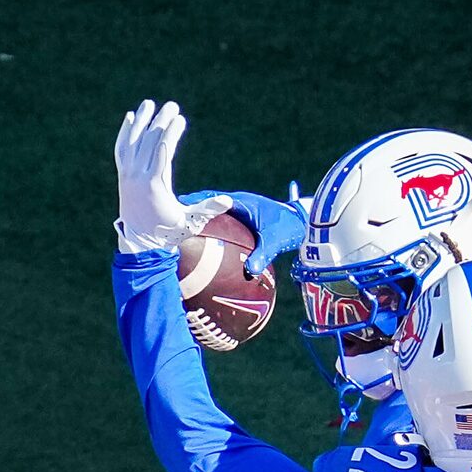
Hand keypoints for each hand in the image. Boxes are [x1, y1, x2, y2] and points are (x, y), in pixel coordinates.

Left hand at [113, 101, 197, 253]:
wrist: (140, 244)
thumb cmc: (169, 232)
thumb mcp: (190, 222)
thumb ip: (208, 209)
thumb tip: (227, 201)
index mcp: (155, 185)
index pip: (162, 150)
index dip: (171, 132)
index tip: (180, 118)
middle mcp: (138, 178)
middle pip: (149, 142)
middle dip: (160, 122)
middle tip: (172, 106)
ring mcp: (127, 176)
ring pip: (132, 143)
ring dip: (141, 122)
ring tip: (149, 103)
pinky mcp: (122, 176)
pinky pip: (121, 150)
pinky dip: (125, 134)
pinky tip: (130, 119)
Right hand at [184, 187, 305, 269]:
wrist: (302, 221)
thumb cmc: (288, 228)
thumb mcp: (274, 241)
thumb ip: (261, 255)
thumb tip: (249, 272)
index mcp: (241, 203)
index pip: (211, 199)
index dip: (193, 202)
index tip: (177, 207)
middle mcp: (237, 203)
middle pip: (207, 204)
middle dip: (189, 210)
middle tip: (170, 219)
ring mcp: (238, 210)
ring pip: (212, 211)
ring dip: (198, 218)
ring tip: (179, 230)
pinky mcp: (240, 218)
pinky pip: (220, 220)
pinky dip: (209, 227)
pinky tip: (200, 242)